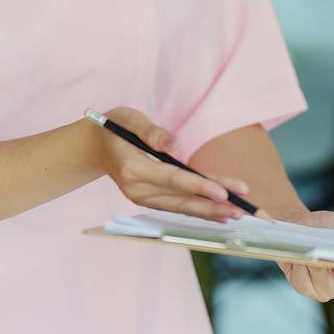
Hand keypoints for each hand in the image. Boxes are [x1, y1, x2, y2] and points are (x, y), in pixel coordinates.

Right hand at [89, 107, 250, 221]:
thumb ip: (152, 131)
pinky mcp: (148, 199)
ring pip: (181, 207)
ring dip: (209, 212)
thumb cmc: (114, 127)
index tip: (223, 193)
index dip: (199, 187)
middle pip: (181, 199)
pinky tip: (218, 214)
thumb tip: (176, 144)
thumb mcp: (129, 119)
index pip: (173, 179)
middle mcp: (137, 189)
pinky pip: (176, 206)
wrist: (93, 147)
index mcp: (133, 168)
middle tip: (240, 210)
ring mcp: (142, 197)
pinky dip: (198, 210)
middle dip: (212, 205)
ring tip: (236, 214)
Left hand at [274, 210, 333, 302]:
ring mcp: (326, 291)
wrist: (301, 228)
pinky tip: (300, 258)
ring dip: (314, 263)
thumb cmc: (333, 228)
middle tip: (328, 245)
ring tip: (312, 248)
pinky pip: (305, 283)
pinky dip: (301, 268)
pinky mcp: (306, 289)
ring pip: (322, 282)